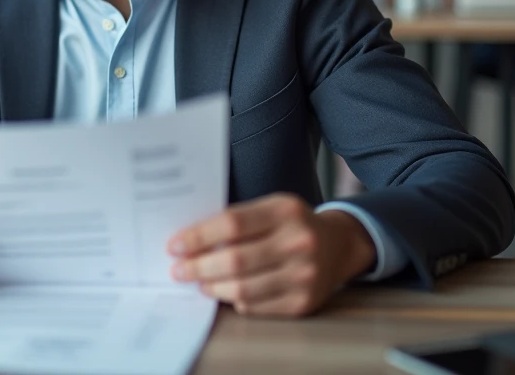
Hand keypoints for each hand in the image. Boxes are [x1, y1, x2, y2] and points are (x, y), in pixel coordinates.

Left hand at [167, 194, 375, 317]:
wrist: (339, 245)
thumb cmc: (293, 224)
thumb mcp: (271, 208)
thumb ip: (238, 219)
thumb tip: (190, 240)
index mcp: (285, 210)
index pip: (232, 224)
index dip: (198, 237)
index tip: (175, 245)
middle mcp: (298, 242)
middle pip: (235, 260)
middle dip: (198, 267)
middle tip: (178, 270)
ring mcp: (304, 275)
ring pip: (244, 289)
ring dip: (213, 287)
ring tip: (199, 282)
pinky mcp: (303, 302)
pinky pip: (257, 306)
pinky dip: (236, 301)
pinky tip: (226, 293)